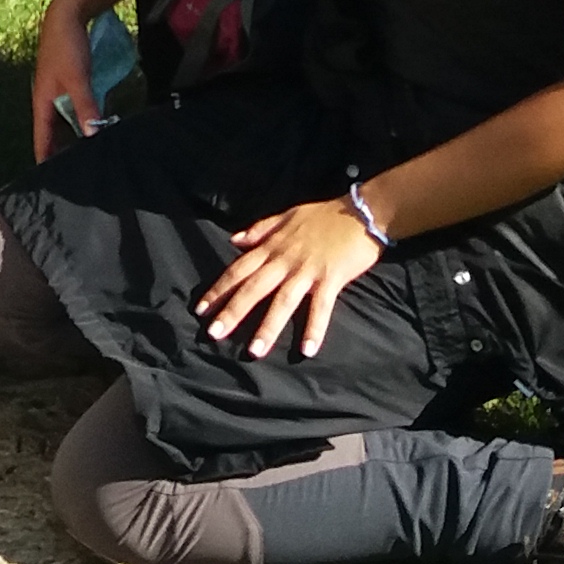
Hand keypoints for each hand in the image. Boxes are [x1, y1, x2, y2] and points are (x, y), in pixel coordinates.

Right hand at [28, 0, 99, 161]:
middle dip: (59, 153)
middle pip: (51, 133)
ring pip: (62, 121)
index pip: (41, 138)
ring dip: (70, 137)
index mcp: (42, 102)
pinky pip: (71, 110)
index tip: (50, 183)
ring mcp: (56, 91)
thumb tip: (92, 136)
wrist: (67, 15)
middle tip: (72, 174)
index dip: (45, 159)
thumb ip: (85, 106)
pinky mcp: (67, 83)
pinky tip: (91, 127)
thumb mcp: (78, 79)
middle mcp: (46, 100)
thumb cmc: (67, 48)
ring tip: (83, 156)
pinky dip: (79, 121)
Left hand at [195, 197, 386, 360]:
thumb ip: (261, 229)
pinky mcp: (331, 278)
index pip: (239, 269)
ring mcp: (308, 270)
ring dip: (268, 327)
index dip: (219, 289)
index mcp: (273, 246)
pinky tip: (307, 350)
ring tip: (254, 352)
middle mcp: (285, 260)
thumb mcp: (287, 215)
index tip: (201, 309)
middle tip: (214, 334)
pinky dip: (314, 328)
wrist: (362, 211)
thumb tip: (234, 239)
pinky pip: (321, 307)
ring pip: (282, 301)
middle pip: (253, 288)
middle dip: (233, 311)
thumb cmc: (324, 215)